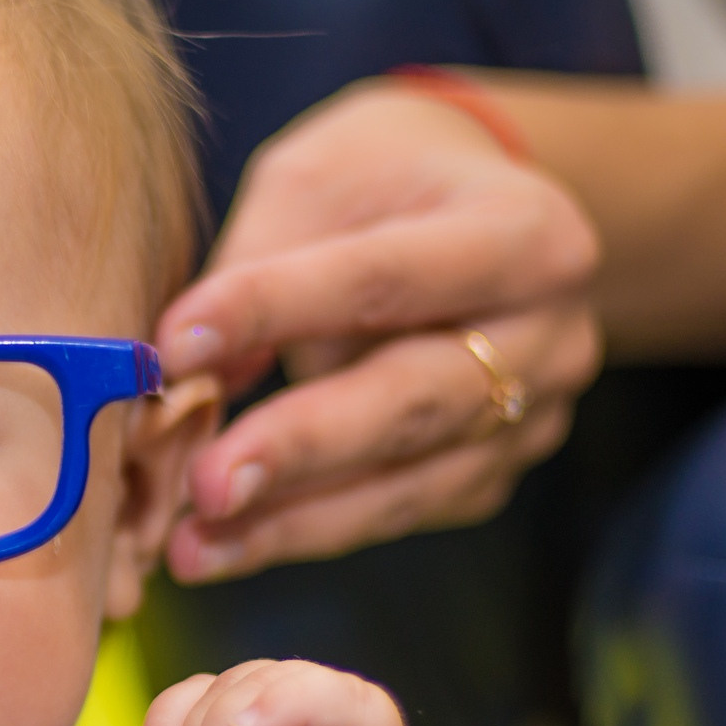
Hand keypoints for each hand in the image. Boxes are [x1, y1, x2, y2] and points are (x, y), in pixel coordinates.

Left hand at [154, 86, 602, 581]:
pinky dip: (303, 529)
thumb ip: (258, 264)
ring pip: (405, 482)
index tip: (176, 343)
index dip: (275, 309)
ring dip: (288, 520)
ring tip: (191, 546)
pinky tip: (225, 545)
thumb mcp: (318, 179)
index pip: (384, 277)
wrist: (476, 209)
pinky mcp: (493, 473)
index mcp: (525, 233)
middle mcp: (550, 335)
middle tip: (204, 486)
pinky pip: (393, 510)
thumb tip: (186, 377)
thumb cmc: (383, 180)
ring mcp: (533, 416)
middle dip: (300, 447)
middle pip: (414, 401)